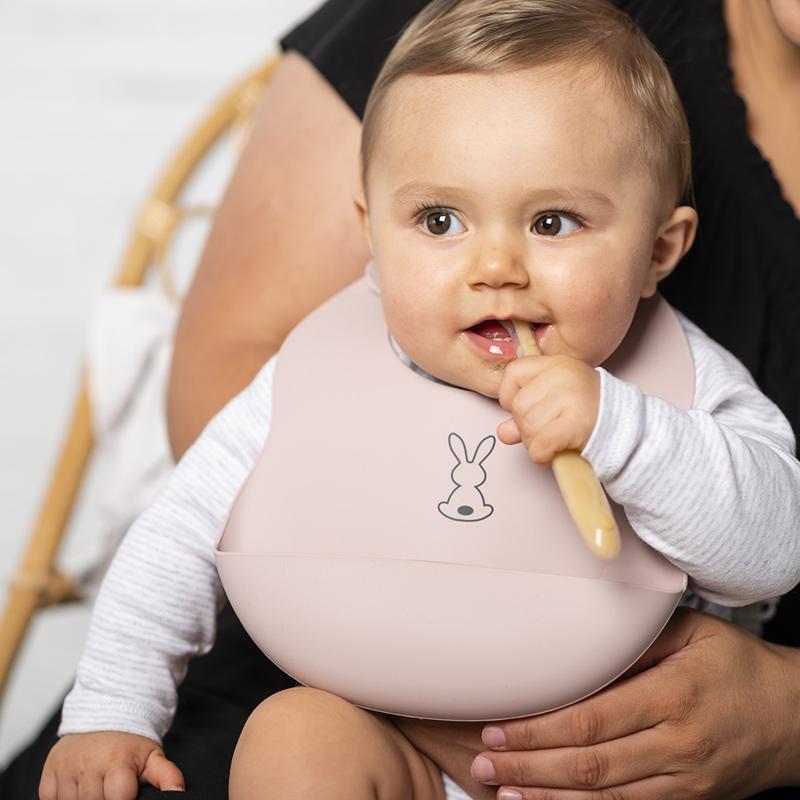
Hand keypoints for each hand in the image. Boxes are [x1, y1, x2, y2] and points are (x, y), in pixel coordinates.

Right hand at [40, 731, 184, 799]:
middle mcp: (88, 767)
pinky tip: (77, 790)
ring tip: (96, 789)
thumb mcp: (151, 756)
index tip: (125, 794)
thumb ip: (166, 775)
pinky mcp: (48, 775)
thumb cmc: (128, 743)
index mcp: (117, 763)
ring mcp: (66, 771)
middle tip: (110, 789)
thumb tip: (178, 792)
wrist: (103, 716)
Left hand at [470, 609, 799, 798]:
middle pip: (589, 763)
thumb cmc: (737, 666)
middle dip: (529, 764)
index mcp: (673, 696)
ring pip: (603, 796)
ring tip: (500, 787)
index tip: (499, 726)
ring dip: (545, 793)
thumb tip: (578, 641)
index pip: (592, 720)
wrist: (794, 718)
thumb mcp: (692, 633)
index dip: (540, 729)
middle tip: (484, 761)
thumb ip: (635, 639)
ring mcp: (683, 781)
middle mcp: (677, 746)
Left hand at [496, 355, 599, 463]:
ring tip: (553, 441)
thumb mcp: (559, 402)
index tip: (523, 409)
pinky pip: (540, 445)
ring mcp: (570, 398)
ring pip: (526, 427)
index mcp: (557, 365)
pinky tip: (554, 453)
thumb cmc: (592, 414)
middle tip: (545, 431)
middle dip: (525, 426)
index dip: (510, 396)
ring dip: (534, 442)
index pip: (513, 373)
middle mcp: (562, 376)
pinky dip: (542, 455)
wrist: (627, 429)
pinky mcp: (574, 423)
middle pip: (518, 406)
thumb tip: (504, 431)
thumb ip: (528, 413)